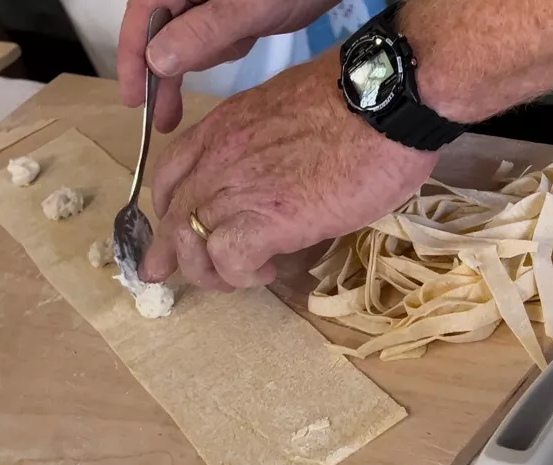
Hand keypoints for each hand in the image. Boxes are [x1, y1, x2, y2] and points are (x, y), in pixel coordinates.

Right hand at [117, 0, 339, 132]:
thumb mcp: (248, 8)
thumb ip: (201, 33)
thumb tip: (155, 61)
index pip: (140, 17)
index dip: (133, 60)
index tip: (135, 101)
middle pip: (160, 30)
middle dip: (168, 72)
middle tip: (166, 119)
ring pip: (188, 35)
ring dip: (209, 51)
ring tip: (244, 38)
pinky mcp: (231, 2)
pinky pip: (214, 32)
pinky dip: (228, 42)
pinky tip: (249, 35)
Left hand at [139, 52, 438, 289]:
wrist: (385, 100)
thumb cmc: (355, 99)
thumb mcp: (288, 110)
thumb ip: (264, 142)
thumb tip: (275, 171)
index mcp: (223, 127)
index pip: (170, 172)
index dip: (168, 206)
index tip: (175, 226)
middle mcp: (218, 157)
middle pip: (172, 214)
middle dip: (169, 252)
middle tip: (172, 275)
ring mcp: (236, 189)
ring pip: (190, 245)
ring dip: (208, 271)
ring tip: (238, 276)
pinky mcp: (264, 221)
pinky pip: (227, 261)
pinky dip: (240, 275)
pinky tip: (265, 272)